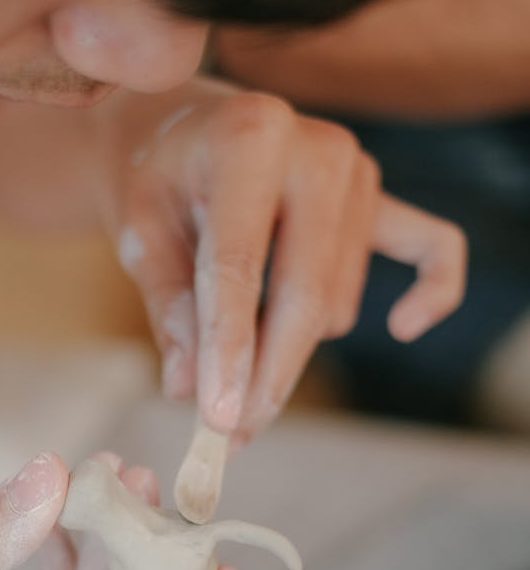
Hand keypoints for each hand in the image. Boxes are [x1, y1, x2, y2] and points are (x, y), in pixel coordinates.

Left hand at [93, 77, 465, 441]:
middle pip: (306, 295)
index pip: (240, 267)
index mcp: (247, 140)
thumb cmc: (155, 181)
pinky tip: (404, 326)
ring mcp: (359, 173)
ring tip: (233, 354)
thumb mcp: (139, 235)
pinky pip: (431, 250)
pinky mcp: (381, 199)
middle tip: (231, 437)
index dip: (229, 353)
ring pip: (335, 300)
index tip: (217, 420)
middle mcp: (317, 150)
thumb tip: (189, 389)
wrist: (183, 132)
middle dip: (269, 375)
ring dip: (287, 344)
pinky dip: (431, 291)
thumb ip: (168, 307)